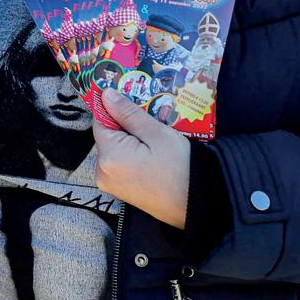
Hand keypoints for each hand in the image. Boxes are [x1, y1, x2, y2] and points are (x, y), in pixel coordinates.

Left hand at [91, 88, 190, 228]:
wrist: (198, 204)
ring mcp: (111, 185)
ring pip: (115, 150)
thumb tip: (105, 95)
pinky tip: (153, 156)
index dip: (116, 110)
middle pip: (107, 136)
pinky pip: (121, 164)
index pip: (100, 121)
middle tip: (152, 125)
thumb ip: (128, 113)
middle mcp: (102, 172)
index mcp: (108, 156)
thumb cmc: (180, 166)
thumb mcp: (156, 133)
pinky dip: (133, 156)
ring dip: (131, 141)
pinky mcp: (121, 192)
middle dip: (126, 127)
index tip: (135, 105)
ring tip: (156, 142)